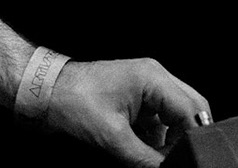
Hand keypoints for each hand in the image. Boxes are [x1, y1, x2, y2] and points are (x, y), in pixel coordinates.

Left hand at [39, 57, 208, 166]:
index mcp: (153, 78)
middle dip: (183, 139)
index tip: (185, 160)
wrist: (44, 93)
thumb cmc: (71, 102)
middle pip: (187, 112)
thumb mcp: (113, 138)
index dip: (191, 140)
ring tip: (150, 155)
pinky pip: (158, 121)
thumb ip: (147, 159)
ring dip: (168, 141)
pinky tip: (140, 150)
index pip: (192, 111)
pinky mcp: (134, 99)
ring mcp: (144, 88)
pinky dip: (155, 138)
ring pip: (174, 119)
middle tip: (171, 160)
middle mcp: (153, 78)